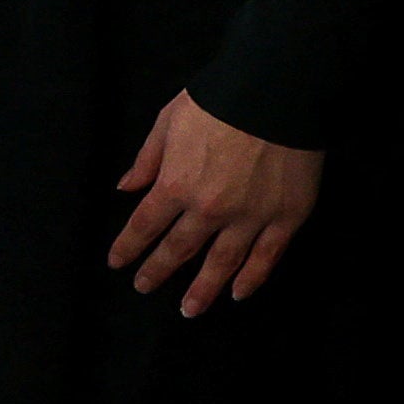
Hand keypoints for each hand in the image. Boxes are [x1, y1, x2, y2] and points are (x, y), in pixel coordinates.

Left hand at [108, 91, 323, 314]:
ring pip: (222, 263)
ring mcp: (249, 218)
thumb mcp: (168, 122)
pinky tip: (238, 293)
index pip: (144, 226)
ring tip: (190, 309)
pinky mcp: (286, 218)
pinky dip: (252, 278)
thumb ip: (147, 159)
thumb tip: (125, 188)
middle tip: (144, 287)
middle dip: (158, 271)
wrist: (276, 94)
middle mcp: (209, 210)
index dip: (128, 247)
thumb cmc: (217, 101)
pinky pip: (267, 257)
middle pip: (179, 250)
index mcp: (175, 185)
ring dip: (203, 289)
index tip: (118, 263)